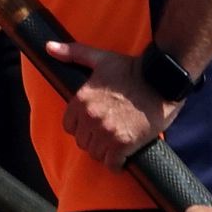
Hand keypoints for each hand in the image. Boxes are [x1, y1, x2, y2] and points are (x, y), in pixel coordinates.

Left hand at [44, 40, 173, 166]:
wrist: (163, 80)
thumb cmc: (132, 69)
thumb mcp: (101, 59)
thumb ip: (73, 53)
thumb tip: (49, 47)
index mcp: (81, 100)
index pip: (69, 126)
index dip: (82, 126)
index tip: (94, 123)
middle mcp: (91, 117)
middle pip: (82, 141)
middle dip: (94, 139)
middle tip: (108, 132)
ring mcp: (107, 132)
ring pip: (96, 154)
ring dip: (106, 151)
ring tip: (117, 142)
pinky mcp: (124, 144)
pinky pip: (112, 164)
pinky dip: (117, 163)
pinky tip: (124, 156)